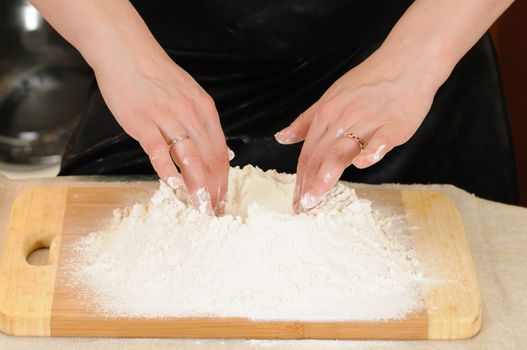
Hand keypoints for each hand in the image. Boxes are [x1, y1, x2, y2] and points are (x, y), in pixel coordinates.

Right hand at [94, 50, 229, 214]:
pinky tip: (172, 186)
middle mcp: (190, 114)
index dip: (224, 180)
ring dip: (196, 186)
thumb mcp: (192, 95)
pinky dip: (166, 170)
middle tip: (213, 210)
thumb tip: (225, 152)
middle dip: (213, 189)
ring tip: (199, 207)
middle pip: (209, 159)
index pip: (220, 153)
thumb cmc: (158, 76)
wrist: (127, 53)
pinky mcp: (142, 122)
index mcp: (204, 109)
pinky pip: (158, 151)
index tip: (222, 198)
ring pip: (188, 158)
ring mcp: (166, 118)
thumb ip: (206, 125)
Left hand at [275, 49, 439, 211]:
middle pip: (320, 155)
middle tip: (302, 207)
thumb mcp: (331, 97)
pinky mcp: (394, 123)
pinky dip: (371, 151)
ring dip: (326, 174)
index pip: (308, 152)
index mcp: (326, 114)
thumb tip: (281, 137)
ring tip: (316, 196)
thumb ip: (306, 120)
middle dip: (308, 184)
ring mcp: (368, 121)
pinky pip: (380, 139)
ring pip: (342, 149)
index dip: (299, 178)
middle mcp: (343, 118)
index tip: (296, 199)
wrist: (407, 61)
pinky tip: (363, 164)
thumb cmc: (369, 82)